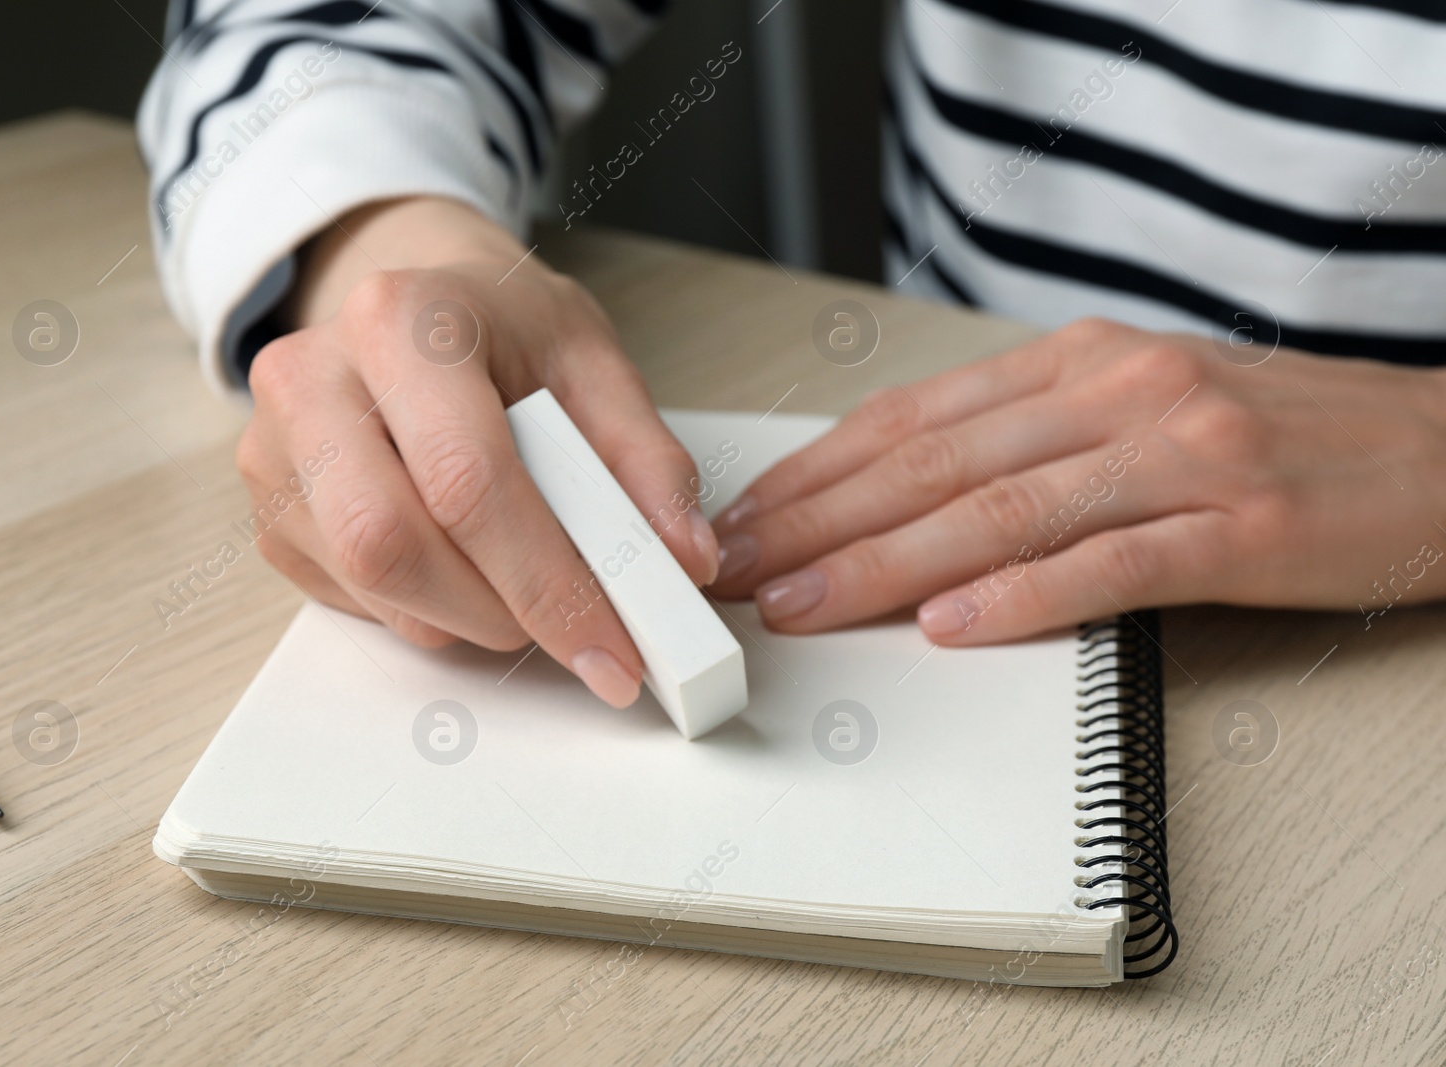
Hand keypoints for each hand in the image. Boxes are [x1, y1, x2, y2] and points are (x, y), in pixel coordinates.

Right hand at [237, 197, 718, 704]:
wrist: (412, 306)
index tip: (613, 650)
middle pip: (392, 545)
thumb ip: (646, 462)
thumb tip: (682, 561)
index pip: (467, 480)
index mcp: (399, 319)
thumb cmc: (501, 328)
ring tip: (523, 573)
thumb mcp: (593, 363)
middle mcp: (311, 379)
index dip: (548, 582)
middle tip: (573, 621)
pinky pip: (354, 601)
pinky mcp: (269, 512)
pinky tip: (465, 562)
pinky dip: (430, 609)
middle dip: (501, 610)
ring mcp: (273, 450)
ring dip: (471, 615)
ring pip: (373, 587)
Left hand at [707, 318, 1445, 643]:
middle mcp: (1118, 392)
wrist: (1445, 448)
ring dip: (884, 563)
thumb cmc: (1278, 436)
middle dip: (817, 521)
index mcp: (1082, 361)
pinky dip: (1021, 596)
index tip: (745, 516)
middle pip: (934, 463)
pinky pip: (1109, 564)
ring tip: (804, 604)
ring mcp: (1179, 455)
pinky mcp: (1240, 528)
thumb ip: (1028, 439)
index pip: (915, 418)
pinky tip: (949, 624)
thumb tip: (901, 491)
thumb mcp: (1136, 404)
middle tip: (736, 569)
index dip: (815, 471)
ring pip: (999, 511)